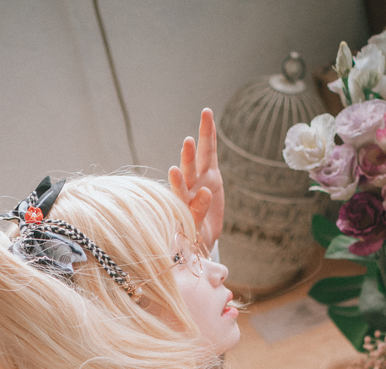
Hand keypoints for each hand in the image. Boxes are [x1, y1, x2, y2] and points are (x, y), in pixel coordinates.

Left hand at [168, 108, 224, 250]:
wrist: (201, 236)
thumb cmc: (193, 237)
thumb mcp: (195, 232)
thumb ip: (196, 213)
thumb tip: (205, 192)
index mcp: (181, 204)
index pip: (178, 192)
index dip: (177, 182)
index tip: (174, 171)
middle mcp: (189, 188)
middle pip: (188, 169)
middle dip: (188, 156)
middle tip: (187, 142)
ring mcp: (200, 179)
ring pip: (201, 156)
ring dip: (202, 137)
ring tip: (205, 115)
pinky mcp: (211, 175)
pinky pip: (211, 153)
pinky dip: (210, 137)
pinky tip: (209, 119)